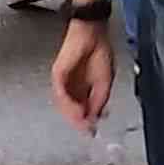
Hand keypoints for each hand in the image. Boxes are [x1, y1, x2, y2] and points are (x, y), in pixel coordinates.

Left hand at [52, 16, 115, 132]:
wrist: (92, 33)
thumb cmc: (100, 51)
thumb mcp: (105, 81)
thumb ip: (100, 100)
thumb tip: (96, 116)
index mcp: (84, 88)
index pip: (83, 109)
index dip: (88, 121)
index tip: (92, 131)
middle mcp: (73, 87)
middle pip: (72, 110)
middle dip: (80, 122)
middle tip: (86, 131)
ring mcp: (64, 82)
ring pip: (64, 104)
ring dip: (73, 116)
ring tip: (81, 123)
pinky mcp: (58, 75)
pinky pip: (60, 93)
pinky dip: (68, 104)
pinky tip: (75, 111)